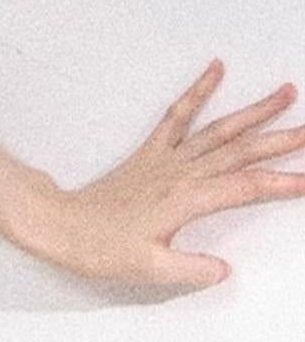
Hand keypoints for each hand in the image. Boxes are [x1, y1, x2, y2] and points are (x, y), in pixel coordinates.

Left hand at [33, 60, 304, 288]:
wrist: (59, 224)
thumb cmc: (101, 248)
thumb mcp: (149, 271)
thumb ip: (191, 270)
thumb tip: (224, 269)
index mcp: (186, 200)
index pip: (246, 188)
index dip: (283, 183)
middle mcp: (181, 173)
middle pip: (242, 151)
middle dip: (283, 140)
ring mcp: (167, 159)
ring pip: (220, 129)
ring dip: (255, 110)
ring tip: (287, 92)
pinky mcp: (150, 152)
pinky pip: (178, 115)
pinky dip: (198, 91)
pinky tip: (216, 69)